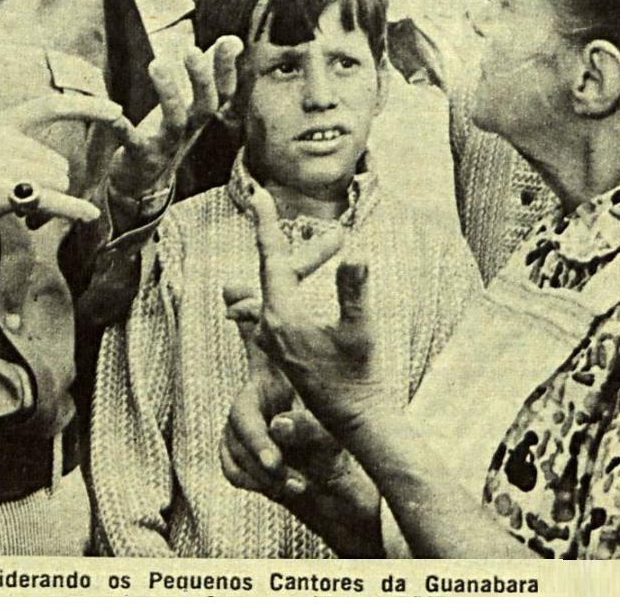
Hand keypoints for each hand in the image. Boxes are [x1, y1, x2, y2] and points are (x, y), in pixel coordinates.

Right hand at [0, 93, 127, 248]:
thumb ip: (18, 152)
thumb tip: (59, 173)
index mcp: (0, 124)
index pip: (50, 107)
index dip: (87, 107)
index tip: (116, 110)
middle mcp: (3, 138)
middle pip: (58, 163)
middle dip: (50, 186)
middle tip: (20, 202)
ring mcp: (0, 163)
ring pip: (55, 184)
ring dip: (46, 204)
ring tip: (14, 211)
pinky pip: (49, 199)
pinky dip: (71, 209)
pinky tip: (88, 215)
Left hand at [107, 36, 242, 201]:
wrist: (144, 181)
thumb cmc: (168, 131)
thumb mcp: (190, 102)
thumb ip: (209, 70)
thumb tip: (234, 40)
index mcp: (200, 115)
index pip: (223, 92)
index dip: (227, 69)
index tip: (228, 42)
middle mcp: (189, 129)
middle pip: (206, 106)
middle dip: (201, 78)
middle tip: (191, 50)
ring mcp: (166, 145)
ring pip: (175, 121)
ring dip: (169, 93)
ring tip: (157, 64)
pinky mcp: (140, 156)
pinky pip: (132, 141)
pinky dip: (122, 127)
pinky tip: (114, 114)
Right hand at [220, 346, 383, 555]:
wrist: (328, 438)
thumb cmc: (328, 418)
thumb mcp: (327, 420)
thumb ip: (305, 422)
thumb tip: (277, 427)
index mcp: (260, 388)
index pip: (245, 414)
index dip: (257, 441)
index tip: (275, 464)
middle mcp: (241, 410)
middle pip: (238, 443)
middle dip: (265, 468)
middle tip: (298, 484)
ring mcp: (235, 433)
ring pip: (234, 462)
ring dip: (263, 480)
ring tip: (297, 487)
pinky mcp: (236, 455)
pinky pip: (234, 474)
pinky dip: (256, 485)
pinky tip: (282, 489)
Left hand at [245, 184, 393, 441]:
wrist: (357, 424)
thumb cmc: (361, 378)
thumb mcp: (361, 331)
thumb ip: (354, 290)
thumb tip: (357, 254)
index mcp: (282, 316)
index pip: (271, 259)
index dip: (266, 224)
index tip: (257, 195)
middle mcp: (270, 327)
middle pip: (279, 272)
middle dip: (305, 250)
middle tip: (338, 235)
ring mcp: (274, 342)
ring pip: (274, 291)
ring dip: (292, 269)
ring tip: (302, 247)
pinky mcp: (283, 352)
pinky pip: (274, 309)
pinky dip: (287, 289)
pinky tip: (289, 288)